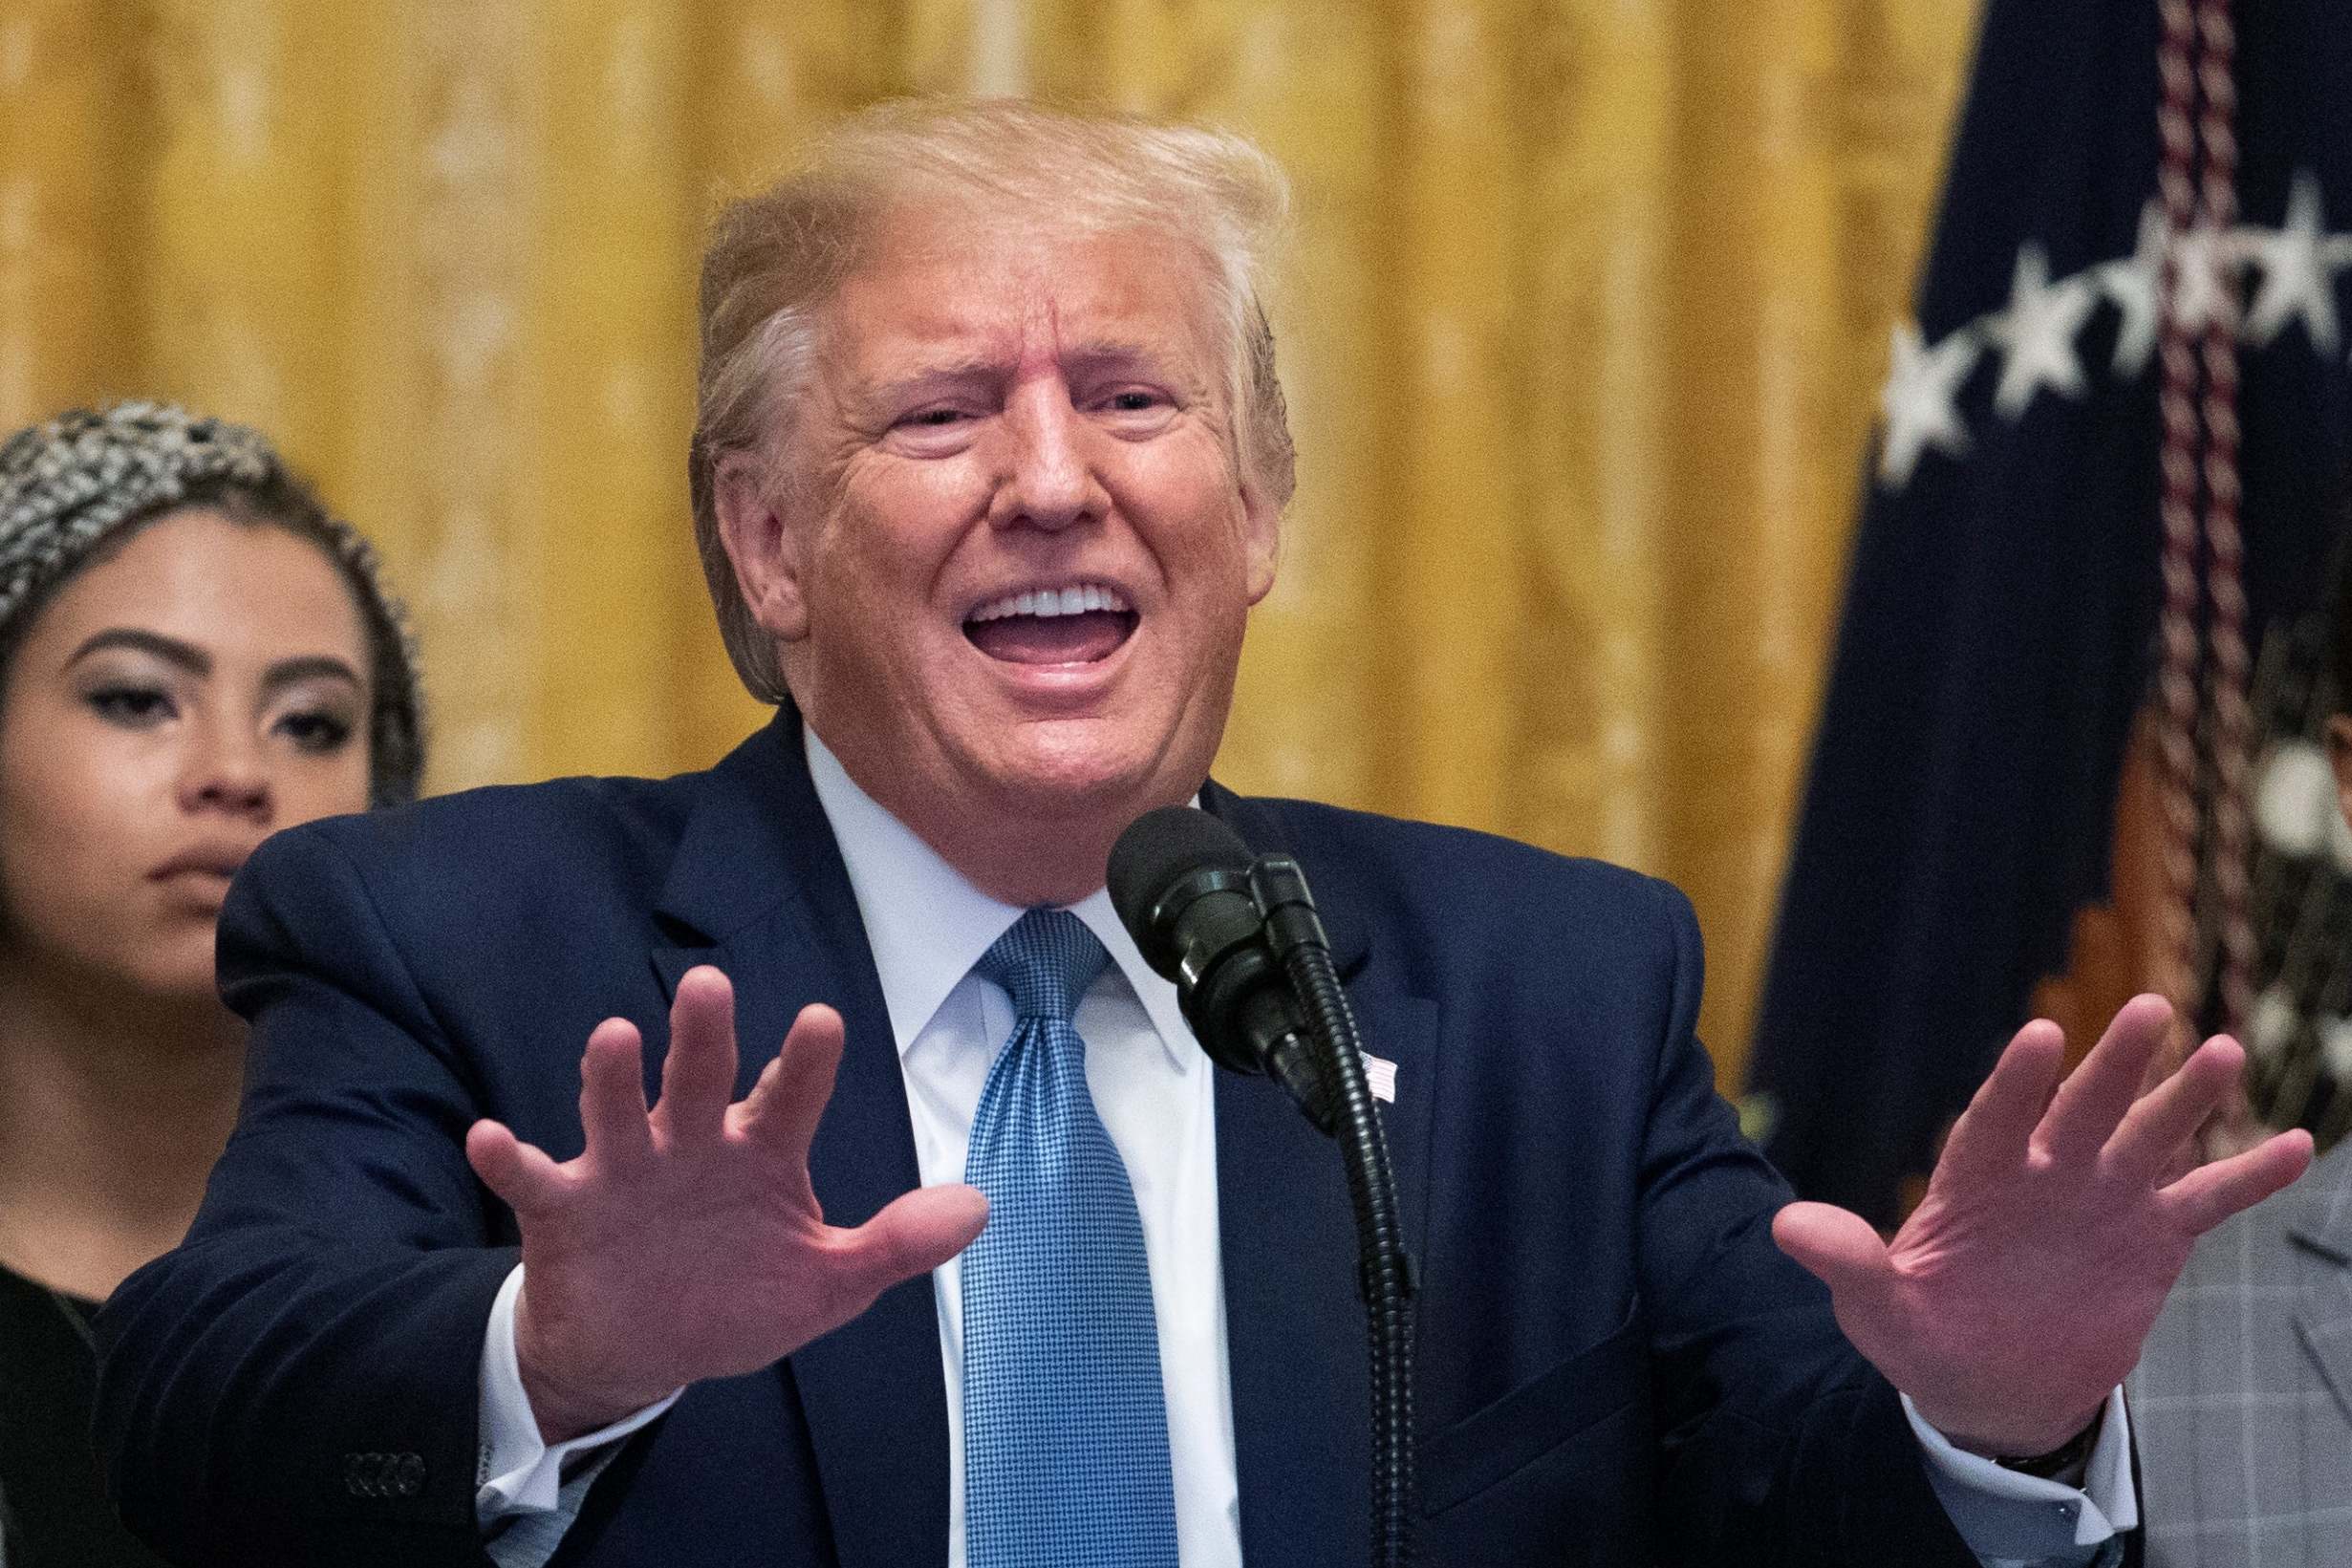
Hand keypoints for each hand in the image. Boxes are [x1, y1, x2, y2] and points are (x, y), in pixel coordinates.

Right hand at [465, 966, 988, 1442]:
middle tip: (710, 987)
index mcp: (760, 1151)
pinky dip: (509, 1158)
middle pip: (700, 1078)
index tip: (820, 1021)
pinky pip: (532, 1178)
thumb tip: (980, 1207)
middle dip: (703, 1036)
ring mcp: (625, 1170)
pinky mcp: (565, 1209)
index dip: (804, 1063)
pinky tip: (490, 1138)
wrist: (641, 1355)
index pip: (788, 1095)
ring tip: (614, 1037)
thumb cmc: (736, 1297)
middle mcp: (692, 1142)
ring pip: (616, 1109)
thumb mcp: (826, 1283)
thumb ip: (895, 1244)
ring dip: (612, 1077)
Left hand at [1772, 993, 2311, 1455]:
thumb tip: (1785, 1227)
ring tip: (2226, 1051)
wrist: (1988, 1384)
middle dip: (2114, 1065)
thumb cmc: (1922, 1333)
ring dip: (2186, 1099)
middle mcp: (2044, 1173)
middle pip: (2082, 1108)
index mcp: (1974, 1179)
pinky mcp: (2150, 1239)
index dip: (2016, 1081)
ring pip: (2149, 1137)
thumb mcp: (1877, 1309)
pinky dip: (2248, 1174)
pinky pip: (2205, 1200)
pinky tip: (2296, 1143)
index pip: (1996, 1119)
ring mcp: (2101, 1199)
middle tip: (2149, 1011)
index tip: (2040, 1037)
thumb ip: (1846, 1262)